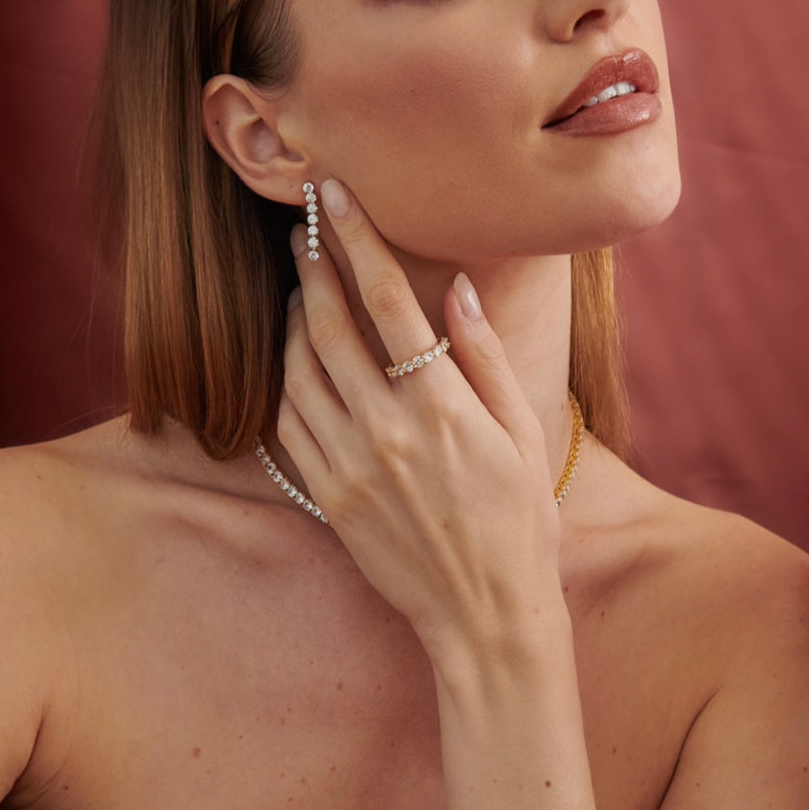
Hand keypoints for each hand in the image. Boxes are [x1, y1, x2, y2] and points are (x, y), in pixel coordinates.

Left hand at [278, 180, 563, 660]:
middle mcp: (386, 430)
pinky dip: (284, 380)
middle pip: (328, 325)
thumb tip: (457, 289)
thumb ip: (487, 358)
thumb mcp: (524, 436)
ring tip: (302, 290)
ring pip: (298, 370)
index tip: (337, 195)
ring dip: (294, 320)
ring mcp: (349, 465)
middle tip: (304, 226)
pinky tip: (296, 359)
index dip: (358, 238)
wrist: (485, 615)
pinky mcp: (327, 496)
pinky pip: (288, 423)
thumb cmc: (520, 523)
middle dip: (312, 266)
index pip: (387, 300)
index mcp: (442, 407)